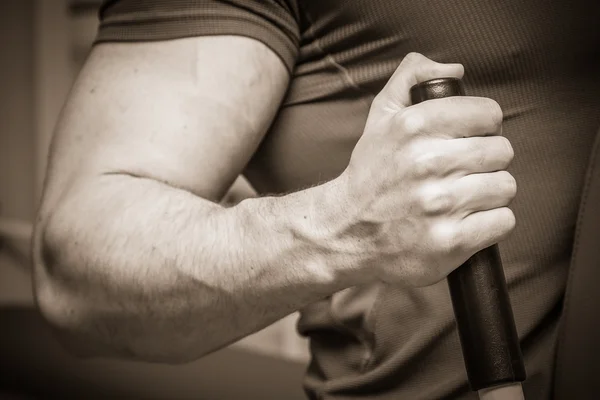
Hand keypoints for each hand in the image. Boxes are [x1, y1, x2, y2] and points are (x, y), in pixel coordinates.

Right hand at [339, 53, 515, 286]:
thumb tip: (455, 70)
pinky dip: (489, 224)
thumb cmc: (370, 175)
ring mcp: (440, 204)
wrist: (345, 232)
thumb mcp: (380, 117)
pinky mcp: (450, 241)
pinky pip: (503, 221)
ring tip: (461, 199)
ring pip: (505, 186)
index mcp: (414, 126)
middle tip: (460, 174)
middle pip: (502, 151)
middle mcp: (427, 162)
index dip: (481, 127)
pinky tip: (464, 222)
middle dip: (485, 162)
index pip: (489, 114)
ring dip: (488, 194)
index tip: (466, 141)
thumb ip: (412, 78)